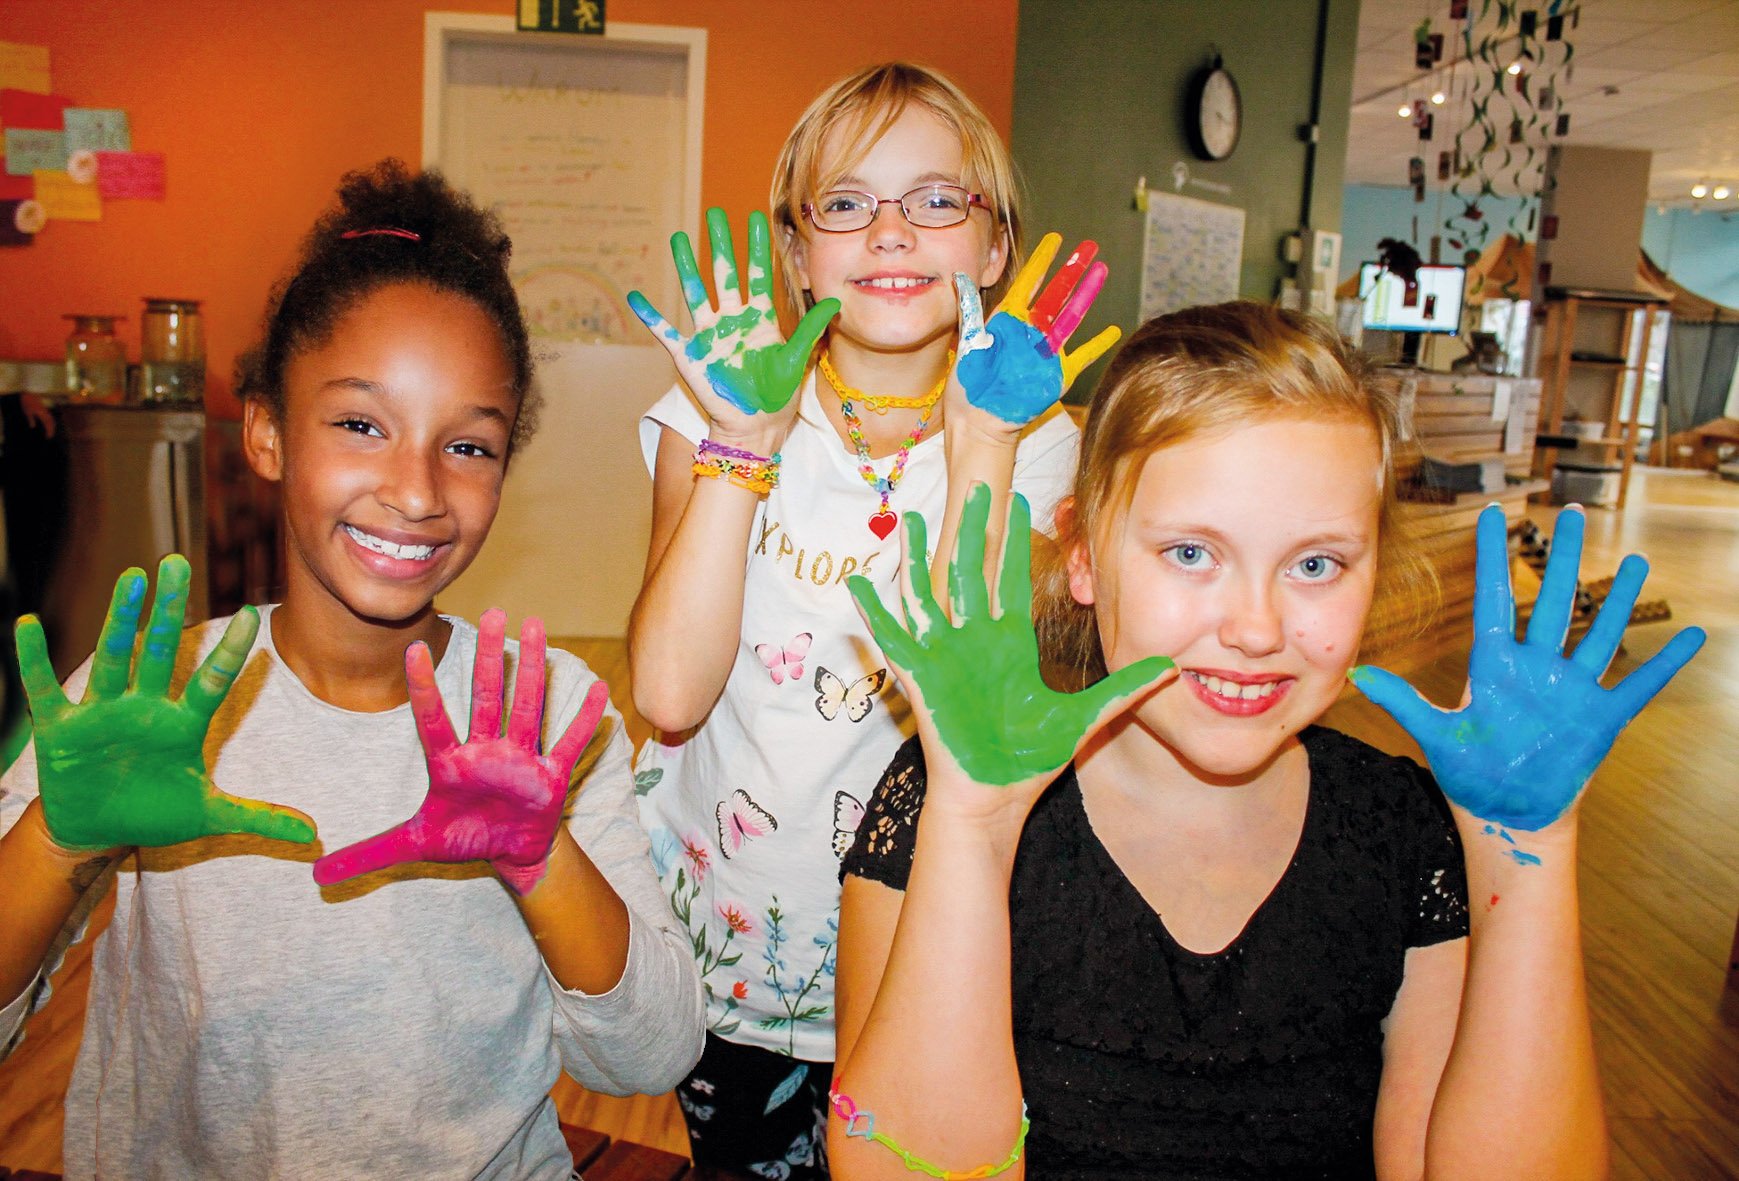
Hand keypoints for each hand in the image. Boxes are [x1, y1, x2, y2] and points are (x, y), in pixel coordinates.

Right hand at [16, 555, 314, 851]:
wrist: (97, 831)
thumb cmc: (154, 813)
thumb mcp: (208, 818)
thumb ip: (260, 819)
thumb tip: (314, 834)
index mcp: (182, 724)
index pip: (212, 680)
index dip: (230, 651)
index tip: (251, 616)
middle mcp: (145, 708)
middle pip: (161, 651)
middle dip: (169, 610)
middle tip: (178, 562)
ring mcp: (102, 713)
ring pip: (113, 658)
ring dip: (119, 620)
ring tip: (130, 578)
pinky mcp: (61, 729)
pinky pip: (45, 689)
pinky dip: (33, 659)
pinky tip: (26, 623)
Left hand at [312, 610, 609, 895]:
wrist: (509, 851)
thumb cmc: (462, 837)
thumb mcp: (412, 846)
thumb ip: (368, 854)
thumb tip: (314, 874)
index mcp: (450, 763)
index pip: (432, 720)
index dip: (423, 688)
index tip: (414, 648)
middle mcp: (486, 751)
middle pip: (486, 698)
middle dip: (490, 657)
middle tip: (493, 612)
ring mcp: (520, 759)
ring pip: (528, 707)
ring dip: (533, 669)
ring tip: (537, 626)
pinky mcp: (550, 775)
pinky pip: (569, 743)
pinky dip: (583, 720)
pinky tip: (598, 689)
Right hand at [628, 208, 838, 443]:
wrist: (754, 427)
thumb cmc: (777, 396)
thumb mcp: (796, 359)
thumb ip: (809, 328)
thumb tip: (834, 301)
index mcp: (760, 318)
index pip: (758, 273)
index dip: (757, 247)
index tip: (756, 218)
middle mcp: (733, 320)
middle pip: (725, 273)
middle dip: (721, 243)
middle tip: (716, 213)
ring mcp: (710, 336)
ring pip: (696, 292)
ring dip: (687, 266)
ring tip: (679, 238)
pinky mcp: (691, 356)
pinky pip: (666, 333)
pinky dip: (651, 317)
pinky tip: (636, 298)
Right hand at [848, 484, 1171, 804]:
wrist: (994, 799)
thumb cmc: (1031, 762)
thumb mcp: (1086, 719)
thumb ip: (1125, 691)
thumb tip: (1171, 671)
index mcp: (1010, 644)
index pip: (1011, 578)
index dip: (1014, 540)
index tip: (1019, 500)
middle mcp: (974, 641)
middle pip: (970, 571)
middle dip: (970, 529)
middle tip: (973, 485)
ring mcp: (945, 656)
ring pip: (928, 593)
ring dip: (916, 557)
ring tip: (908, 519)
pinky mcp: (921, 677)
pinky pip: (894, 639)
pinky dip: (876, 612)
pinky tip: (859, 583)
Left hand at [951, 233, 1121, 428]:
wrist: (978, 422)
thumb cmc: (968, 387)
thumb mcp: (968, 344)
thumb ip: (970, 312)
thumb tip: (960, 277)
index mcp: (1007, 321)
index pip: (1029, 283)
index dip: (1043, 260)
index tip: (1055, 239)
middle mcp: (1030, 332)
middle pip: (1057, 293)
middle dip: (1073, 269)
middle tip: (1090, 246)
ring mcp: (1046, 353)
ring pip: (1072, 316)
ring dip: (1087, 295)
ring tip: (1102, 271)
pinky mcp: (1057, 375)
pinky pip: (1082, 356)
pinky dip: (1097, 344)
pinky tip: (1113, 330)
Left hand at [1351, 505, 1703, 842]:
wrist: (1506, 813)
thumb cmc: (1470, 773)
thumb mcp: (1435, 735)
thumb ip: (1402, 702)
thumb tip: (1357, 675)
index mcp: (1495, 665)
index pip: (1495, 598)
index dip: (1493, 557)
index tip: (1491, 513)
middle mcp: (1536, 667)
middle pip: (1553, 601)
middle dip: (1562, 557)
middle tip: (1572, 511)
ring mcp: (1571, 689)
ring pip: (1598, 632)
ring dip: (1617, 598)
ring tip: (1635, 561)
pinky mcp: (1601, 718)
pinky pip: (1639, 685)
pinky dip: (1665, 663)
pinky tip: (1691, 635)